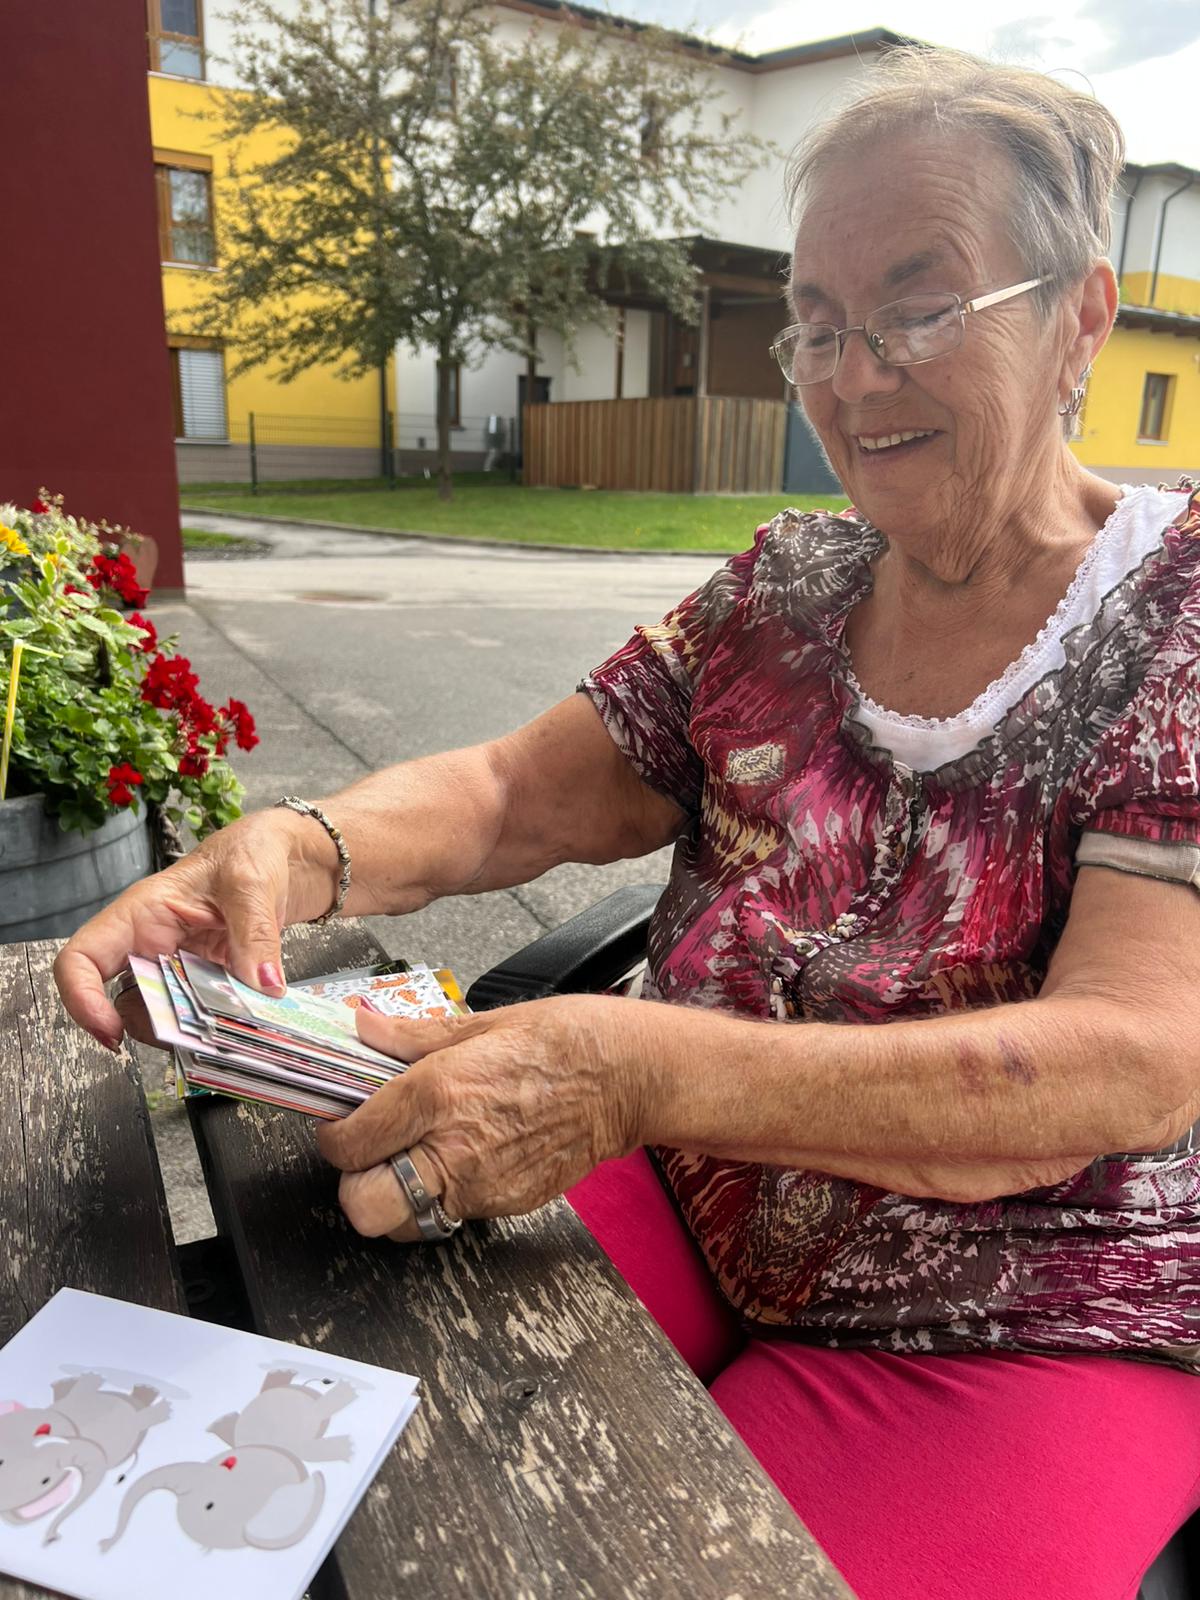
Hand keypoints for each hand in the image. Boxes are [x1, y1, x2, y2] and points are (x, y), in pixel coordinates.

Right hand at [52, 808, 329, 1050]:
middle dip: (155, 1027)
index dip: (82, 1000)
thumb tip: (262, 985)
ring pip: (164, 1015)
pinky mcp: (210, 980)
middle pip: (126, 1001)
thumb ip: (255, 933)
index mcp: (143, 914)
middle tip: (196, 1036)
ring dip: (192, 1031)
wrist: (287, 855)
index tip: (110, 1033)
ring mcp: (181, 966)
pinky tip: (244, 1025)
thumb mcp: (251, 882)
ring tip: (228, 1031)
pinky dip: (220, 1026)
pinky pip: (203, 1014)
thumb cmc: (251, 849)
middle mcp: (153, 944)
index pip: (83, 959)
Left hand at [317, 996, 650, 1241]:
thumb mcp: (478, 1023)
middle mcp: (451, 1148)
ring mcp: (479, 1185)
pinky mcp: (505, 1204)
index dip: (335, 1134)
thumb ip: (408, 1037)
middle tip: (369, 1154)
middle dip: (355, 1184)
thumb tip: (362, 1026)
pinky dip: (443, 1193)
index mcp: (435, 1093)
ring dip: (397, 1196)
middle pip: (363, 1207)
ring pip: (404, 1221)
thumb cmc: (562, 1041)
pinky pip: (450, 1214)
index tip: (343, 1122)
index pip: (348, 1143)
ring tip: (415, 1156)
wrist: (626, 1076)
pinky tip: (463, 1155)